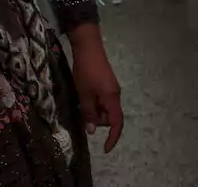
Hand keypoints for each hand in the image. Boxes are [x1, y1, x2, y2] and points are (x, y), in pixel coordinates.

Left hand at [69, 25, 122, 152]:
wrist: (88, 47)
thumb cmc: (86, 71)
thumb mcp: (84, 94)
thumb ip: (88, 113)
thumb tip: (92, 131)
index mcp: (112, 99)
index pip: (116, 123)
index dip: (112, 138)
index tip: (105, 149)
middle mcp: (115, 95)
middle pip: (110, 116)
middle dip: (98, 120)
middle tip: (82, 112)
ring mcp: (112, 88)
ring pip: (105, 108)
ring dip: (95, 110)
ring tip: (81, 100)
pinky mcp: (107, 83)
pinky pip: (103, 99)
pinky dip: (95, 102)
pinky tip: (84, 94)